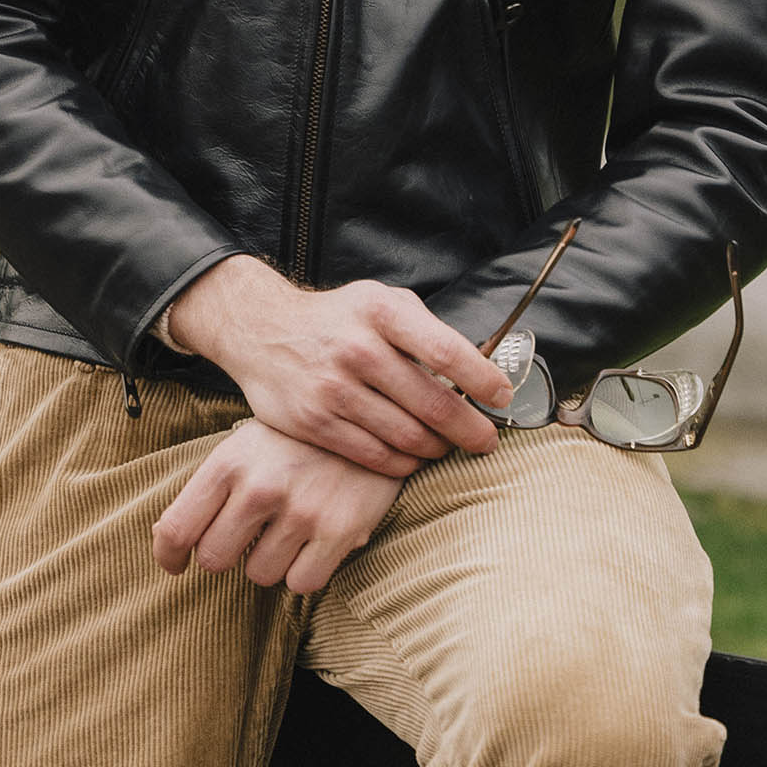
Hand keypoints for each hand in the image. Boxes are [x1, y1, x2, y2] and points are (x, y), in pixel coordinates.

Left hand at [152, 419, 403, 593]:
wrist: (376, 412)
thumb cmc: (300, 436)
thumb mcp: (250, 442)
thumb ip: (214, 486)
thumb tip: (169, 542)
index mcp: (231, 459)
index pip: (176, 529)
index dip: (168, 556)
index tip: (176, 564)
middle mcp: (261, 486)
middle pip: (214, 560)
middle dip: (227, 554)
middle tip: (248, 534)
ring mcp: (301, 510)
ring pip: (259, 574)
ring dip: (270, 559)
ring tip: (290, 527)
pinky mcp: (339, 531)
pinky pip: (301, 583)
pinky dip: (305, 570)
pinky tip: (315, 540)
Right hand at [166, 256, 509, 475]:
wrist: (263, 330)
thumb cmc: (338, 318)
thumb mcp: (380, 302)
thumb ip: (424, 330)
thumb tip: (479, 366)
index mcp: (381, 311)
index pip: (446, 351)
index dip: (481, 380)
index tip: (502, 395)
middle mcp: (359, 348)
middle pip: (432, 403)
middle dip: (469, 428)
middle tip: (485, 440)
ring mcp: (335, 389)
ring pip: (407, 436)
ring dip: (436, 448)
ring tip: (446, 446)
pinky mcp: (316, 423)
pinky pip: (376, 456)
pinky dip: (403, 464)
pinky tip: (412, 457)